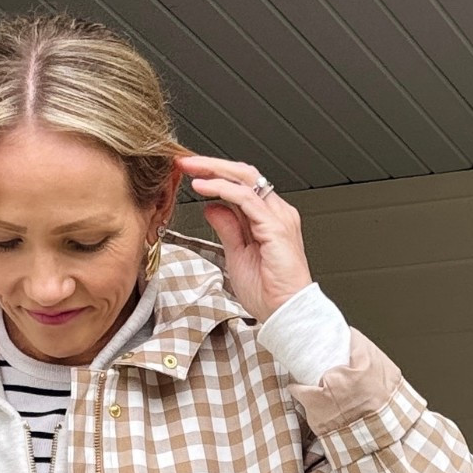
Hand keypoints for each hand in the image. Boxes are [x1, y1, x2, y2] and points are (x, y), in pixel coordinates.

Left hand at [176, 153, 311, 324]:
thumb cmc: (268, 291)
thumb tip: (212, 208)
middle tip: (186, 161)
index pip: (242, 185)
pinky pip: (247, 199)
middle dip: (213, 164)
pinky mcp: (275, 226)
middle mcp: (276, 211)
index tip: (191, 172)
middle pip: (244, 174)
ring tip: (191, 168)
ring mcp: (278, 216)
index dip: (216, 175)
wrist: (286, 311)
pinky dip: (222, 189)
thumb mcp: (236, 255)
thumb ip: (227, 228)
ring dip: (214, 170)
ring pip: (245, 179)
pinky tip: (204, 187)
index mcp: (268, 218)